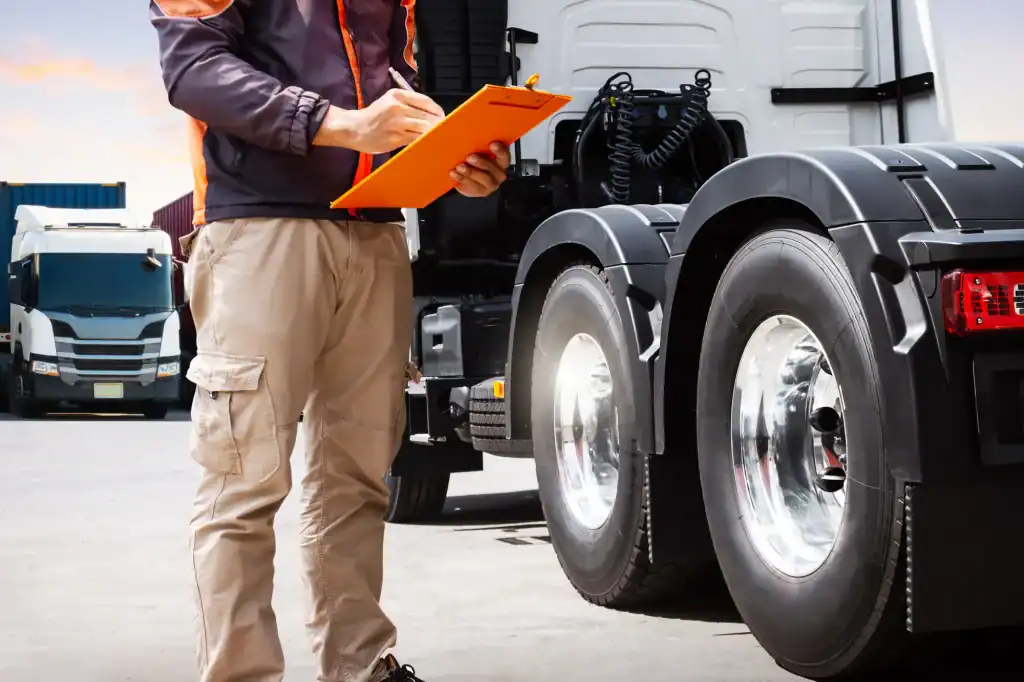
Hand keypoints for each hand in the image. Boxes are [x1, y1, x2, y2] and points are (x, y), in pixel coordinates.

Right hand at [314, 89, 443, 152]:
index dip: (437, 110)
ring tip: (437, 137)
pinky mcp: (395, 138)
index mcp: (397, 95)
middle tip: (444, 129)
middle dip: (438, 124)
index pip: (426, 101)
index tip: (443, 117)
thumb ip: (409, 104)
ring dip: (433, 134)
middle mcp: (397, 107)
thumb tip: (433, 114)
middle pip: (427, 116)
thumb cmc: (375, 116)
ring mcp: (396, 124)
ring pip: (424, 128)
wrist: (354, 128)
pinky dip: (423, 141)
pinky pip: (415, 140)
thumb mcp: (389, 101)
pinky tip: (426, 143)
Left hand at [450, 142, 510, 197]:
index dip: (500, 151)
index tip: (492, 144)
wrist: (469, 177)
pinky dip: (461, 179)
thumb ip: (479, 147)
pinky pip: (471, 187)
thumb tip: (468, 134)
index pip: (505, 156)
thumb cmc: (476, 161)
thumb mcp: (479, 152)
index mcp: (501, 162)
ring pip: (483, 180)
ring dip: (471, 172)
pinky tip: (454, 174)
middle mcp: (498, 175)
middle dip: (482, 163)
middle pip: (493, 169)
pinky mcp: (479, 191)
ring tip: (459, 167)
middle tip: (470, 157)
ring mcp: (490, 185)